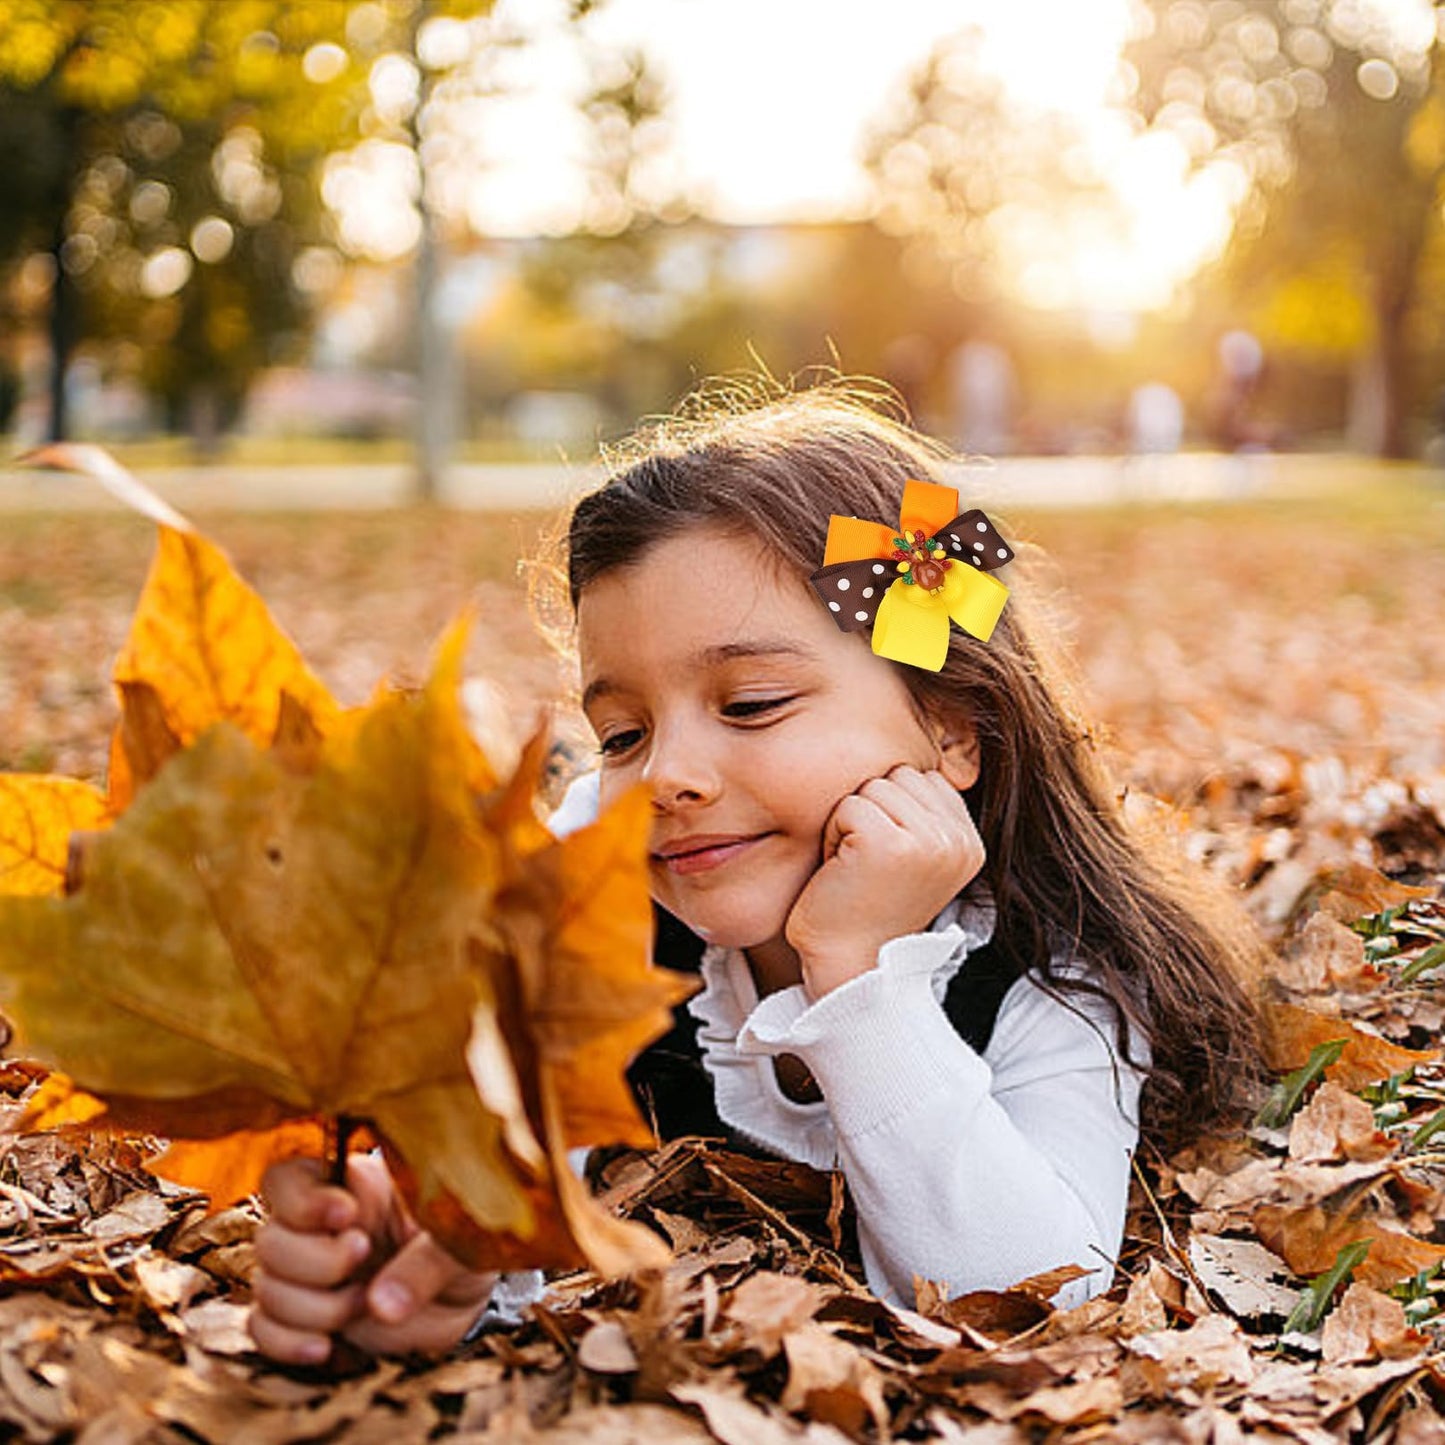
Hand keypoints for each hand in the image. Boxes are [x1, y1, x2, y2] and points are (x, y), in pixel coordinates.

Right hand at [250, 1154, 497, 1363]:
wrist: (468, 1298)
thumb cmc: (464, 1246)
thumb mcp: (459, 1245)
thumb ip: (424, 1266)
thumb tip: (381, 1305)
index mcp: (356, 1188)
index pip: (288, 1177)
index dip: (303, 1199)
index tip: (348, 1216)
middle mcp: (321, 1227)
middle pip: (270, 1238)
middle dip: (313, 1263)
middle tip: (363, 1258)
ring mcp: (308, 1273)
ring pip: (266, 1286)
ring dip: (312, 1308)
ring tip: (366, 1304)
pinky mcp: (305, 1317)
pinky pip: (263, 1328)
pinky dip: (286, 1343)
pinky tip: (328, 1348)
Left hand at [784, 765, 984, 998]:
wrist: (847, 964)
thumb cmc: (865, 905)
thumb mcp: (911, 854)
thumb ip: (922, 810)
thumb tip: (912, 748)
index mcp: (969, 841)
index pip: (921, 777)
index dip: (889, 811)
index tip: (885, 860)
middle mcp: (958, 841)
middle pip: (897, 775)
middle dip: (870, 811)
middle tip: (866, 864)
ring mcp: (930, 842)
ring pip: (872, 785)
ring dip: (849, 822)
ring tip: (856, 867)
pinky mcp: (892, 845)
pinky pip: (848, 805)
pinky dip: (833, 834)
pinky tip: (841, 870)